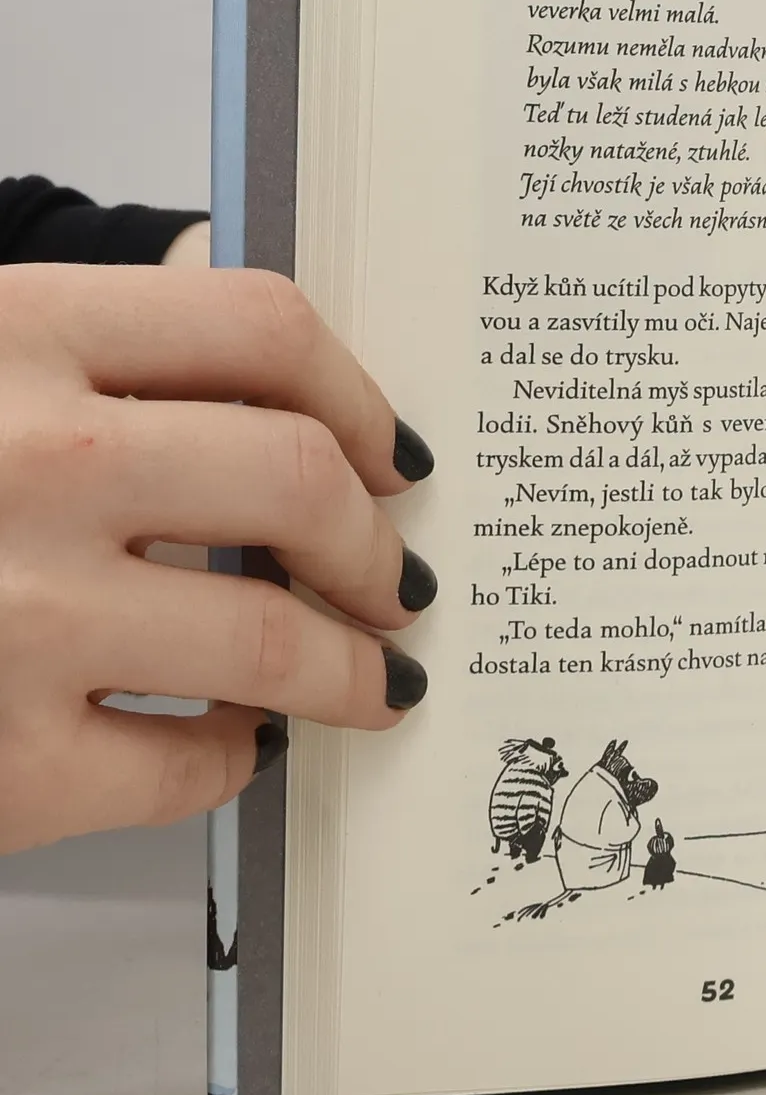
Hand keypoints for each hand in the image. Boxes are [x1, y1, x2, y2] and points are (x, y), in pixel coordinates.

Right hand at [0, 264, 435, 852]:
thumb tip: (281, 395)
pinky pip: (185, 769)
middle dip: (374, 546)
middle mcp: (19, 463)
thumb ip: (81, 357)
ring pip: (272, 643)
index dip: (356, 394)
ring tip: (372, 678)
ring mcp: (9, 621)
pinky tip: (233, 746)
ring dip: (350, 668)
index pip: (257, 325)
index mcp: (4, 334)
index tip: (394, 453)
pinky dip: (234, 761)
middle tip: (398, 581)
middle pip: (298, 482)